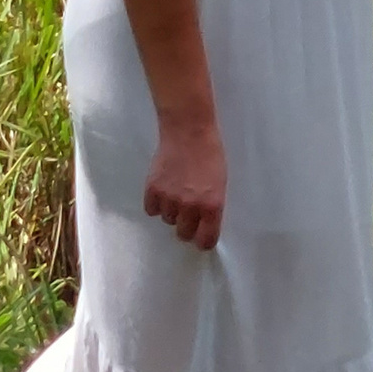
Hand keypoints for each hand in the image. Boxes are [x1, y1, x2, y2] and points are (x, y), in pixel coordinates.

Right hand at [144, 114, 226, 249]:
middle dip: (187, 226)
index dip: (203, 240)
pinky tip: (163, 189)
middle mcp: (190, 206)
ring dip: (172, 211)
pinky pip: (152, 210)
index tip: (201, 236)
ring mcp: (170, 199)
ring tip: (175, 191)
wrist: (189, 131)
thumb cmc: (210, 154)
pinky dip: (156, 203)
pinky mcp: (152, 190)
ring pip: (168, 220)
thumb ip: (211, 206)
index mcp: (212, 205)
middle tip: (187, 211)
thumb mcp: (220, 183)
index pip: (206, 240)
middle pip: (184, 234)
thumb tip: (203, 224)